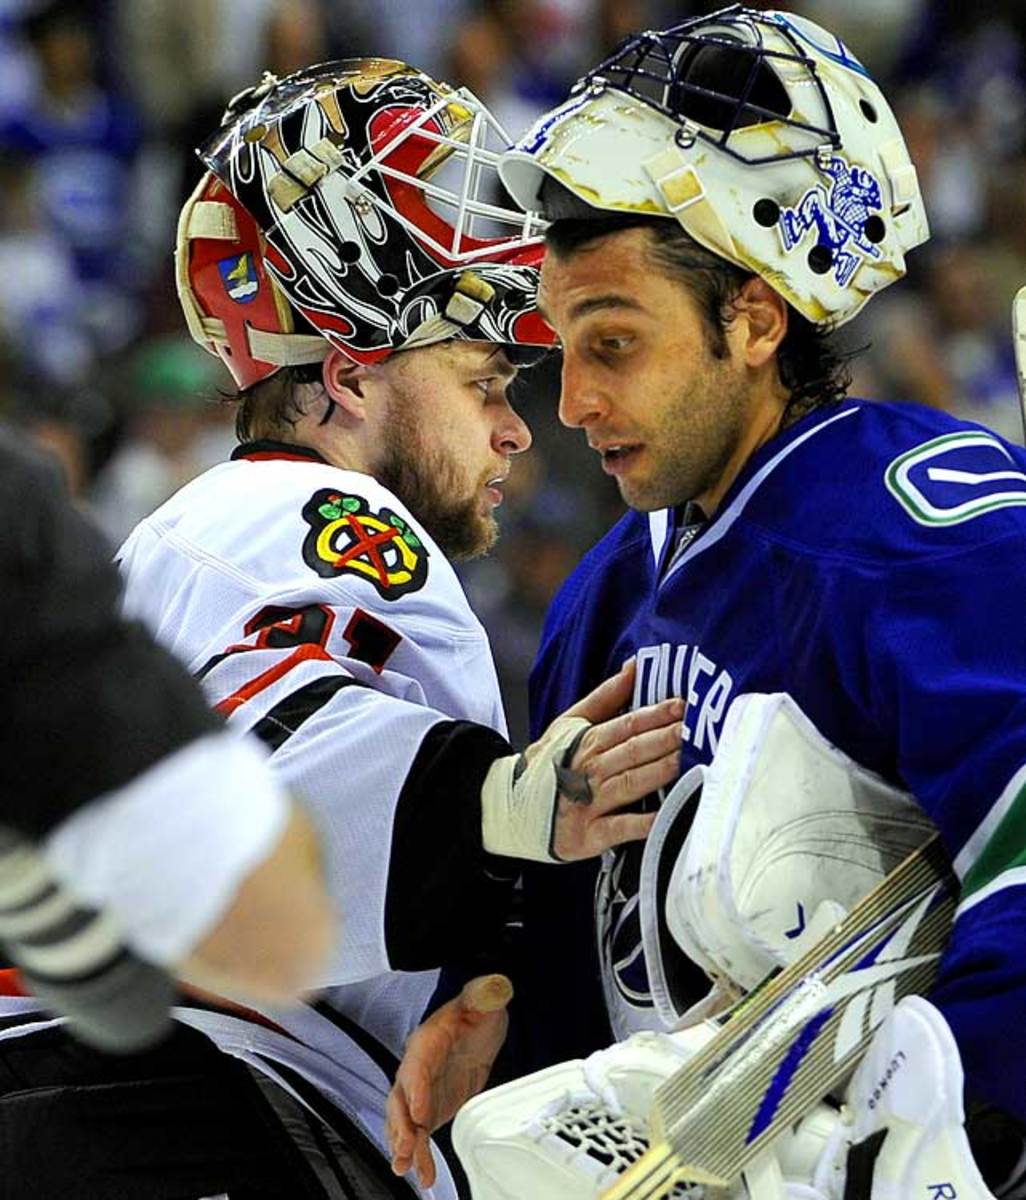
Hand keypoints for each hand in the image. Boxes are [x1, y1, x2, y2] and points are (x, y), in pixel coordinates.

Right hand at [386, 973, 512, 1189]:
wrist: (479, 1023)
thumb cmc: (478, 1008)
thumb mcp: (485, 997)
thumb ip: (487, 993)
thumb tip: (494, 987)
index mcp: (428, 1040)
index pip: (418, 1064)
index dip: (417, 1088)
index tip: (420, 1111)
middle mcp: (418, 1067)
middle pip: (401, 1097)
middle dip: (401, 1124)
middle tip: (406, 1147)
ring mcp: (422, 1090)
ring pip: (405, 1120)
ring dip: (404, 1144)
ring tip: (406, 1167)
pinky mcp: (432, 1106)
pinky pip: (420, 1131)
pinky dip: (418, 1152)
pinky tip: (422, 1174)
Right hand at [550, 660, 682, 859]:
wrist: (511, 807)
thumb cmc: (549, 763)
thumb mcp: (569, 724)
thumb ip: (605, 697)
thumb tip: (634, 666)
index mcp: (587, 741)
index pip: (627, 724)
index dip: (656, 714)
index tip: (683, 706)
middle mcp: (588, 770)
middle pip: (632, 751)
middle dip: (665, 739)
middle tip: (694, 731)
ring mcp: (587, 803)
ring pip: (629, 783)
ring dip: (658, 772)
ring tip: (686, 761)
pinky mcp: (588, 835)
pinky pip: (619, 828)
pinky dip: (641, 823)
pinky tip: (665, 815)